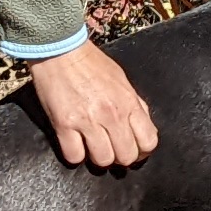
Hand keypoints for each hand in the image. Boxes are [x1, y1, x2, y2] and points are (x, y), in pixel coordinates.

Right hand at [26, 41, 158, 168]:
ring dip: (97, 156)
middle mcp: (111, 114)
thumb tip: (143, 126)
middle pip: (126, 156)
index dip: (142, 150)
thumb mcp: (122, 80)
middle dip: (120, 156)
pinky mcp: (64, 125)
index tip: (134, 148)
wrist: (61, 49)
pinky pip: (74, 156)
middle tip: (111, 147)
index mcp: (128, 102)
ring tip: (92, 144)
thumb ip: (135, 104)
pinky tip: (75, 142)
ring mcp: (87, 121)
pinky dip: (75, 154)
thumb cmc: (91, 63)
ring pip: (102, 160)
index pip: (148, 141)